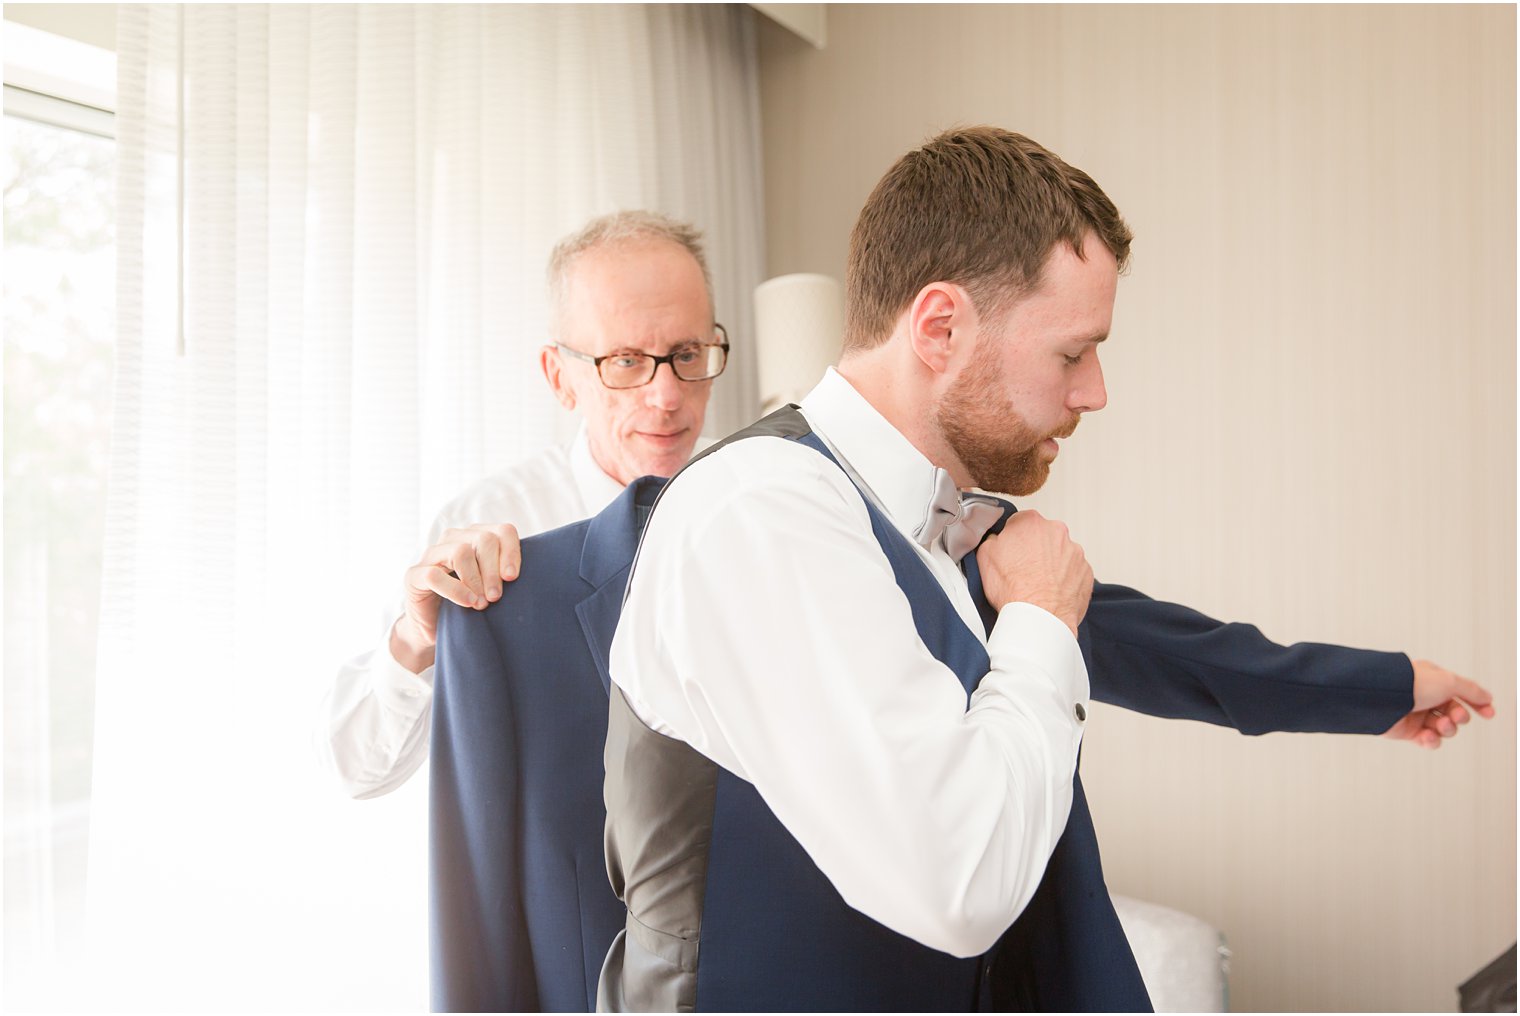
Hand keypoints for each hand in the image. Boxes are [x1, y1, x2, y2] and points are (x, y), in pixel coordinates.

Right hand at [390, 523, 521, 671]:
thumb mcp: (493, 586)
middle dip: (493, 571)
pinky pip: (435, 574)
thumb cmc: (470, 603)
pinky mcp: (414, 574)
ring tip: (481, 604)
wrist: (434, 627)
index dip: (511, 552)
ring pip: (460, 551)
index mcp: (476, 537)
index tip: (513, 579)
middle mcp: (454, 539)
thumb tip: (532, 574)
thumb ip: (506, 574)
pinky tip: (467, 603)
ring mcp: (432, 554)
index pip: (502, 530)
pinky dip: (455, 590)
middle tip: (496, 597)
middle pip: (483, 539)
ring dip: (475, 580)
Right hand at [975, 509, 1092, 637]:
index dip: (1013, 539)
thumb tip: (997, 540)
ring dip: (1051, 564)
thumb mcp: (985, 556)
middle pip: (1043, 536)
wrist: (1039, 618)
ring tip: (1037, 584)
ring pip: (1060, 553)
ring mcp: (1075, 552)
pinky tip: (1051, 592)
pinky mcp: (1086, 572)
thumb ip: (993, 539)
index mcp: (1031, 523)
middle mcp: (1057, 532)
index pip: (1020, 522)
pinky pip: (1073, 571)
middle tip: (1023, 570)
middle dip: (1034, 549)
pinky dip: (1064, 579)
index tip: (1011, 552)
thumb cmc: (1015, 590)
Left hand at [1381, 658, 1495, 748]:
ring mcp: (1416, 714)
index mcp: (1433, 681)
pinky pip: (1428, 740)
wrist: (1382, 697)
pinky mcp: (1406, 731)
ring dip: (1446, 729)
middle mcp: (1424, 697)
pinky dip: (1431, 741)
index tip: (1489, 713)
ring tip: (1440, 724)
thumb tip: (1487, 697)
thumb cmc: (1413, 684)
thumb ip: (1471, 690)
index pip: (1461, 693)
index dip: (1477, 704)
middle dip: (1459, 717)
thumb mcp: (1449, 681)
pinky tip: (1428, 736)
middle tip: (1454, 716)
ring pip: (1443, 728)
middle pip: (1455, 713)